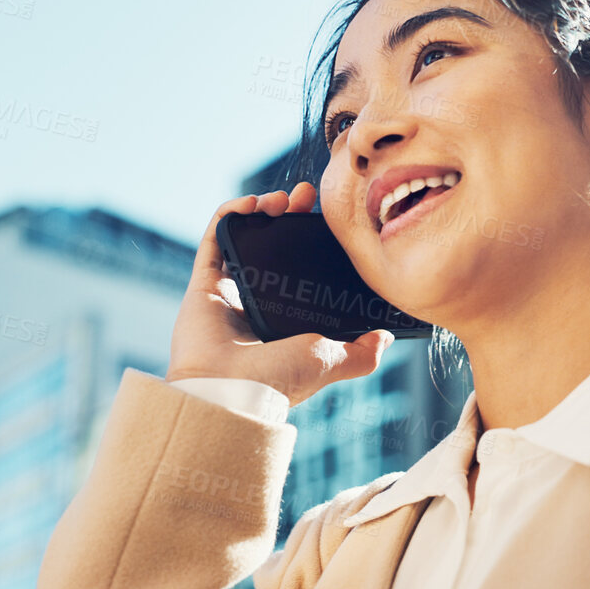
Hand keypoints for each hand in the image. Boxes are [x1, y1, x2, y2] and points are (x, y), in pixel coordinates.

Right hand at [165, 182, 394, 408]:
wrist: (231, 392)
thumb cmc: (279, 380)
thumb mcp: (331, 361)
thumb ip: (361, 352)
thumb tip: (387, 337)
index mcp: (284, 318)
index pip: (300, 270)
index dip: (313, 241)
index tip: (330, 220)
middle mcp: (255, 302)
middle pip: (273, 246)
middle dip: (290, 215)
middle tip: (306, 196)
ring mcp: (227, 291)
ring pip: (244, 237)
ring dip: (261, 210)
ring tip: (281, 199)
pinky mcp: (202, 283)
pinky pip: (214, 238)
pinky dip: (230, 215)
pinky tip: (252, 203)